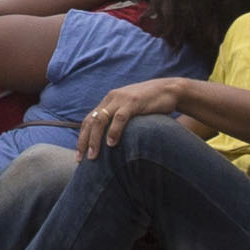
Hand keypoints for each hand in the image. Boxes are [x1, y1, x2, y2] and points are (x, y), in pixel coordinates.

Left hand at [77, 76, 191, 157]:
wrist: (169, 90)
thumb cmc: (151, 104)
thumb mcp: (131, 111)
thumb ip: (119, 121)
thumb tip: (111, 142)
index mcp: (109, 101)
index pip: (89, 120)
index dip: (82, 138)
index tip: (80, 155)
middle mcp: (112, 99)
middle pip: (91, 121)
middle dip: (84, 141)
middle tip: (82, 159)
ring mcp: (122, 99)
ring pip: (101, 120)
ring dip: (95, 139)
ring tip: (93, 155)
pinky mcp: (134, 102)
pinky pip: (120, 117)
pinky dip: (114, 131)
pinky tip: (111, 144)